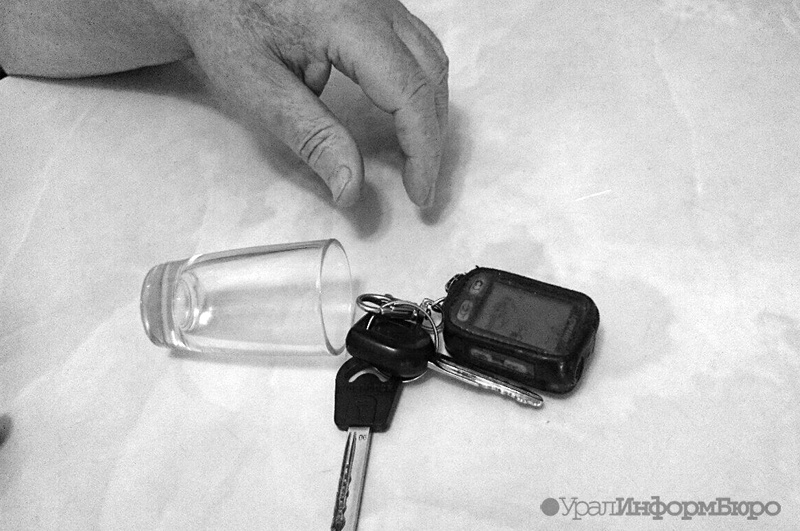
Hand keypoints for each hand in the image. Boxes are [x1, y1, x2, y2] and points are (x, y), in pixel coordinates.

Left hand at [154, 0, 448, 206]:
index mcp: (346, 19)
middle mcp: (373, 2)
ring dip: (429, 114)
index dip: (422, 149)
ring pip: (432, 61)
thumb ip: (312, 138)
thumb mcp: (260, 88)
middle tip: (418, 186)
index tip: (418, 191)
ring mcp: (379, 0)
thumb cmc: (227, 25)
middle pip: (430, 76)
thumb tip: (351, 188)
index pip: (409, 91)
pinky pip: (418, 48)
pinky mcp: (377, 6)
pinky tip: (404, 118)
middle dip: (430, 138)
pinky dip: (419, 90)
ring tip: (414, 158)